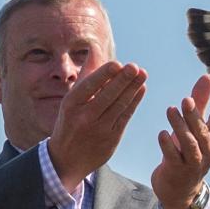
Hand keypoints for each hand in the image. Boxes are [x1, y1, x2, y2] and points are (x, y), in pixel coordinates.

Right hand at [47, 61, 147, 190]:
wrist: (66, 159)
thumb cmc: (71, 120)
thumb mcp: (72, 99)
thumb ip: (86, 75)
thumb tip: (95, 49)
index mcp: (70, 105)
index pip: (89, 87)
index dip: (104, 75)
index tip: (117, 63)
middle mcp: (83, 117)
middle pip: (107, 96)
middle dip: (123, 81)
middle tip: (135, 66)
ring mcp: (98, 129)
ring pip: (119, 106)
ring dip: (133, 89)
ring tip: (143, 74)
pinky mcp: (111, 139)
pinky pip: (125, 117)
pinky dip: (134, 102)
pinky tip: (141, 89)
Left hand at [151, 75, 209, 208]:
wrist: (180, 191)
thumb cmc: (187, 153)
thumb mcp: (195, 128)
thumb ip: (201, 102)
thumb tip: (208, 77)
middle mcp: (208, 151)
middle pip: (204, 131)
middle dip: (195, 115)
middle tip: (186, 99)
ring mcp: (194, 163)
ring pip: (190, 143)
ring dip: (180, 127)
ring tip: (170, 110)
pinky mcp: (178, 171)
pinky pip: (173, 157)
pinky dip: (167, 145)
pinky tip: (162, 133)